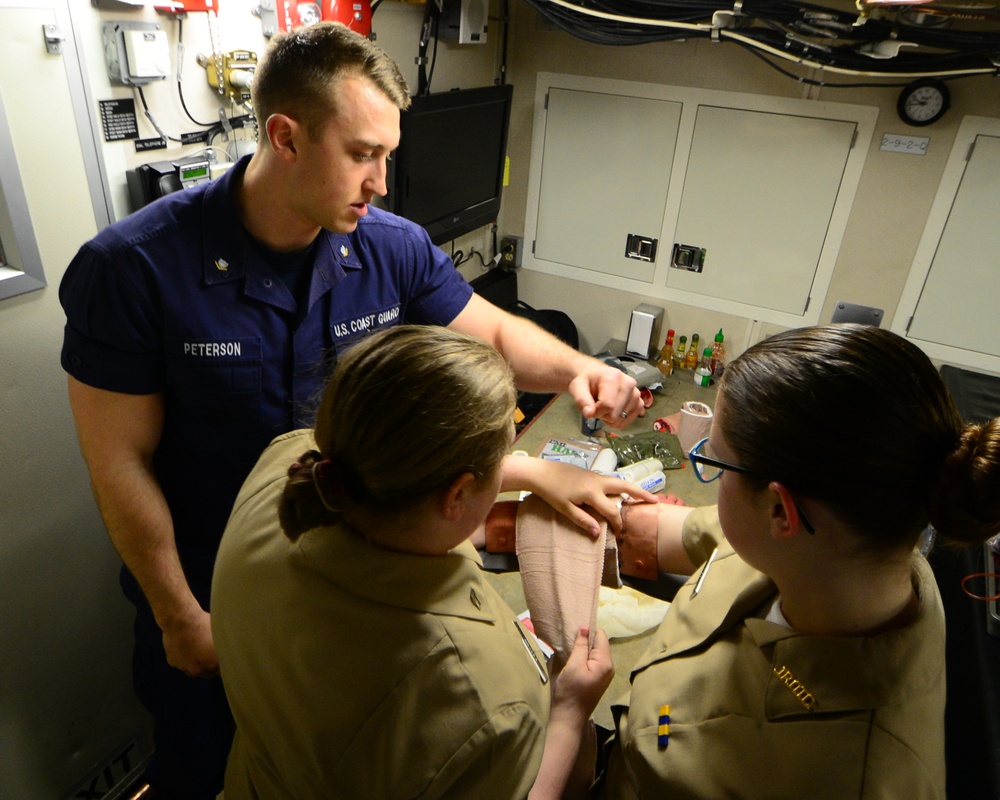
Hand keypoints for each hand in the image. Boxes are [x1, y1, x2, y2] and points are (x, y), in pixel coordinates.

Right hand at [161, 607, 219, 677]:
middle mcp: (199, 669)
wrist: (180, 619)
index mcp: (213, 663)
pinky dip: (184, 659)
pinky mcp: (173, 663)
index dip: (225, 665)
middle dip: (211, 667)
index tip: (225, 660)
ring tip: (199, 651)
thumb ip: (225, 646)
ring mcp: (184, 667)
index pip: (223, 672)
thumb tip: (234, 648)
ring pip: (194, 672)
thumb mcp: (220, 633)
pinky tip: (186, 648)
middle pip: (209, 674)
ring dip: (197, 665)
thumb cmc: (203, 623)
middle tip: (212, 655)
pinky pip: (181, 664)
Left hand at [508, 458, 658, 536]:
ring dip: (632, 488)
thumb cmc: (551, 492)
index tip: (619, 534)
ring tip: (644, 496)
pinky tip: (621, 492)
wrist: (541, 472)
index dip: (617, 523)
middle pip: (625, 487)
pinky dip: (620, 486)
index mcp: (592, 492)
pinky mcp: (590, 474)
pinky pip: (610, 480)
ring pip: (619, 481)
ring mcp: (595, 476)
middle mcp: (598, 481)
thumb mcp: (565, 509)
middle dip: (641, 494)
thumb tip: (598, 534)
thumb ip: (583, 520)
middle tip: (656, 501)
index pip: (612, 510)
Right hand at [550, 627, 614, 720]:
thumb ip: (580, 646)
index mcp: (605, 662)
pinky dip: (585, 657)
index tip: (575, 628)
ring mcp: (605, 674)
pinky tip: (575, 660)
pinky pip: (594, 661)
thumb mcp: (573, 665)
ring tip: (571, 649)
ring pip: (596, 653)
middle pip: (600, 644)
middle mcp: (609, 667)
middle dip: (586, 640)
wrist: (569, 717)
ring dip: (584, 649)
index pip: (601, 636)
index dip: (589, 630)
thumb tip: (585, 628)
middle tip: (570, 639)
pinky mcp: (599, 679)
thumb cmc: (570, 691)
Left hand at [568, 362, 642, 428]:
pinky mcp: (639, 402)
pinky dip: (618, 420)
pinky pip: (628, 421)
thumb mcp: (578, 387)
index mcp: (613, 377)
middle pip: (614, 415)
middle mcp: (629, 384)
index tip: (590, 407)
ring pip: (620, 420)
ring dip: (609, 418)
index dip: (596, 412)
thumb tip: (589, 414)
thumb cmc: (588, 381)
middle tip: (597, 405)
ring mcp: (636, 394)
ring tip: (606, 405)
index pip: (607, 406)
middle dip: (602, 415)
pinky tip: (613, 410)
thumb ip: (581, 400)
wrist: (598, 376)